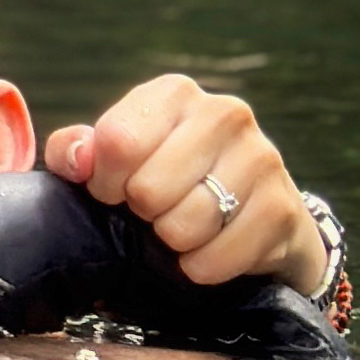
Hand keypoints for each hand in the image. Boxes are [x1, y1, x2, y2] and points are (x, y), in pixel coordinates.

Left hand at [43, 74, 326, 293]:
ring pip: (185, 224)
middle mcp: (224, 113)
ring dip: (173, 241)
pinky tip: (207, 253)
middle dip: (143, 213)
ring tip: (182, 228)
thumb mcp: (116, 158)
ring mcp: (262, 157)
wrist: (255, 217)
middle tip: (155, 212)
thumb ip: (74, 150)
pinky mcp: (285, 208)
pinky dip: (202, 267)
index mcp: (174, 93)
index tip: (113, 192)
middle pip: (149, 189)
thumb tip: (78, 161)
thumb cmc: (167, 179)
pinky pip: (219, 257)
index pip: (117, 142)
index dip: (104, 182)